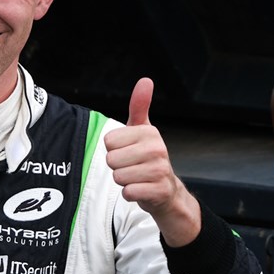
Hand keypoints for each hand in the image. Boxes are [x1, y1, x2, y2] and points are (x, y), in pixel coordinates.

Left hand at [104, 78, 199, 245]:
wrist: (166, 191)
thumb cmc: (147, 158)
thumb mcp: (142, 130)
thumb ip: (140, 106)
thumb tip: (146, 80)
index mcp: (149, 132)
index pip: (108, 141)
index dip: (114, 149)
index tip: (129, 152)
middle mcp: (158, 149)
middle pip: (111, 159)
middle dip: (117, 166)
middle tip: (132, 167)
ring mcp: (160, 171)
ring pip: (118, 176)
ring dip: (123, 181)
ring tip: (137, 177)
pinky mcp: (159, 191)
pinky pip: (127, 192)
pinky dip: (130, 193)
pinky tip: (141, 189)